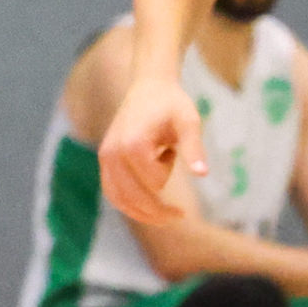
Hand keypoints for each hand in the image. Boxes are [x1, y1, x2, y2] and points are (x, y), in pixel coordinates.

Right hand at [98, 75, 202, 227]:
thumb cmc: (172, 104)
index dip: (168, 173)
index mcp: (132, 144)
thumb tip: (203, 174)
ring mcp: (105, 159)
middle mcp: (112, 154)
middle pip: (133, 197)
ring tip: (167, 218)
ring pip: (119, 199)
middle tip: (182, 216)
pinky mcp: (104, 162)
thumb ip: (194, 147)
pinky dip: (129, 204)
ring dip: (142, 212)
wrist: (148, 88)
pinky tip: (149, 208)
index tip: (173, 152)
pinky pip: (112, 192)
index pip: (153, 181)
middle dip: (158, 211)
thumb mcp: (189, 121)